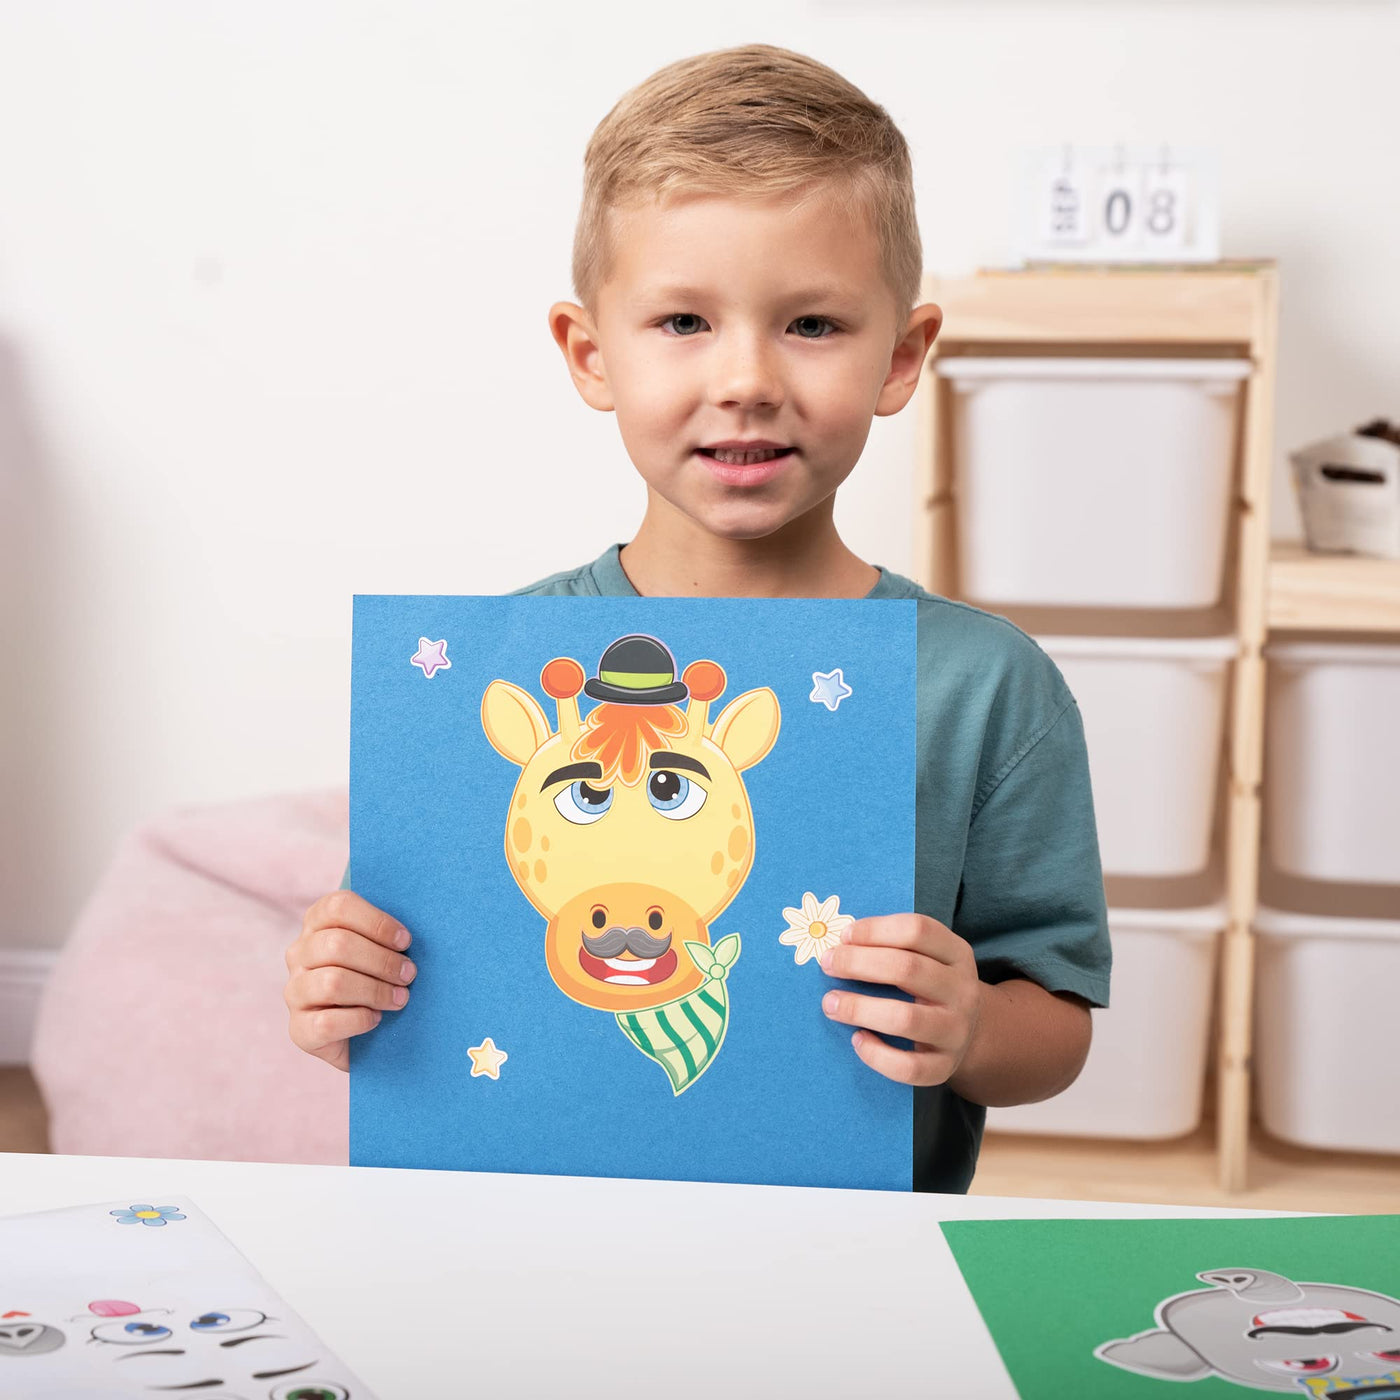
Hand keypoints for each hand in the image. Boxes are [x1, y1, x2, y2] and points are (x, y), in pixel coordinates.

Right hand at [284, 890, 415, 1071]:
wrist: (367, 1036)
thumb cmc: (380, 977)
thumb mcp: (383, 948)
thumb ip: (388, 933)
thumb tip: (409, 934)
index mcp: (318, 923)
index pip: (338, 907)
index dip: (377, 922)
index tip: (405, 940)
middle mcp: (299, 954)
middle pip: (337, 945)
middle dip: (382, 961)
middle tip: (408, 974)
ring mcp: (295, 992)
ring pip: (332, 982)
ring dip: (375, 991)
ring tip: (400, 998)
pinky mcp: (299, 1029)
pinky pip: (328, 1023)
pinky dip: (360, 1020)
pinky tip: (376, 1019)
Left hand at [817, 913, 981, 1086]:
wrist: (969, 1035)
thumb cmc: (929, 987)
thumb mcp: (926, 958)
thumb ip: (892, 947)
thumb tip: (840, 945)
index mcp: (956, 953)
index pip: (918, 930)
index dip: (875, 930)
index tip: (844, 935)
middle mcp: (962, 990)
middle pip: (908, 969)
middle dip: (858, 963)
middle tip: (828, 964)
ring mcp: (956, 1031)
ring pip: (905, 1018)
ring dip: (859, 1008)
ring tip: (831, 1003)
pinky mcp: (944, 1067)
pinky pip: (906, 1066)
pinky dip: (875, 1053)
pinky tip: (857, 1039)